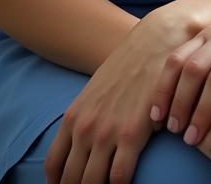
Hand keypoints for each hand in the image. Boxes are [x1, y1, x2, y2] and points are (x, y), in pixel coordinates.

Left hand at [44, 11, 194, 183]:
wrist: (155, 42)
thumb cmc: (131, 66)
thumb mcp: (98, 91)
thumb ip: (87, 118)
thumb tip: (85, 146)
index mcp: (74, 118)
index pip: (55, 167)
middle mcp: (84, 129)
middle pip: (72, 179)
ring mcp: (106, 133)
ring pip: (92, 182)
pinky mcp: (132, 134)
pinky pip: (119, 176)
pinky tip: (128, 182)